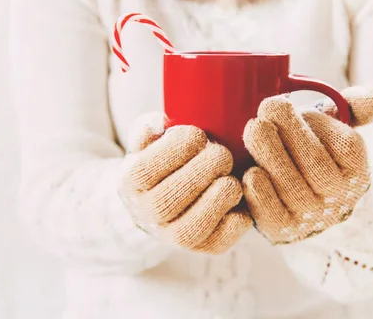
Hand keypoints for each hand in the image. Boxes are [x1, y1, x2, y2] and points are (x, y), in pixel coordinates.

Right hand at [119, 113, 251, 253]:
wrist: (164, 200)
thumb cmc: (164, 161)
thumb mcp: (149, 141)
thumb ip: (148, 129)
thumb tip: (159, 123)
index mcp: (130, 183)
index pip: (144, 170)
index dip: (174, 150)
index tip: (198, 135)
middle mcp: (146, 214)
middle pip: (167, 201)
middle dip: (200, 173)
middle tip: (222, 155)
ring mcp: (172, 236)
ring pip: (190, 229)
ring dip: (216, 201)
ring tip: (231, 180)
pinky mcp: (201, 247)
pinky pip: (216, 243)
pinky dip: (234, 224)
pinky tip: (242, 201)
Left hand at [242, 87, 372, 244]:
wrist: (297, 198)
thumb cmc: (312, 149)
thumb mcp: (334, 126)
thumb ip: (354, 107)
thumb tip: (372, 99)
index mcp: (356, 168)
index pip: (344, 144)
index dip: (317, 122)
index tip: (290, 102)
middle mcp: (339, 196)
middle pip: (316, 164)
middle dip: (289, 132)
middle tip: (266, 108)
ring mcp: (312, 217)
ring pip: (291, 186)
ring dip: (270, 155)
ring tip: (254, 129)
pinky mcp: (283, 230)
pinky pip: (272, 213)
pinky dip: (260, 192)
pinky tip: (250, 171)